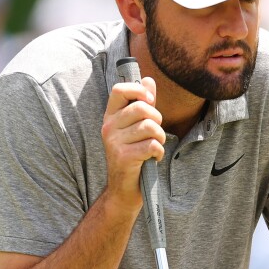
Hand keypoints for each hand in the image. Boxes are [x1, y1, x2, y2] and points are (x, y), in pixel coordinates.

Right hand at [101, 76, 164, 206]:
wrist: (124, 188)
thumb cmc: (133, 155)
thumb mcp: (136, 127)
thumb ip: (143, 103)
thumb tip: (149, 80)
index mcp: (110, 116)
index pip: (119, 90)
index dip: (138, 90)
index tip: (150, 101)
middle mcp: (108, 127)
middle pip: (141, 108)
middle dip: (157, 119)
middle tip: (156, 133)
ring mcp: (114, 142)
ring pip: (150, 127)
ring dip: (160, 138)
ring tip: (154, 146)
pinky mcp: (123, 157)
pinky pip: (152, 145)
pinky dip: (159, 152)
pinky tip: (153, 158)